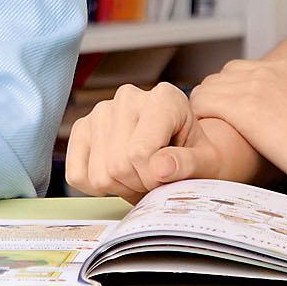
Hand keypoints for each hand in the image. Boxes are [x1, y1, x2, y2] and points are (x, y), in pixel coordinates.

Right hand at [65, 83, 264, 201]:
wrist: (184, 151)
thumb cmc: (198, 156)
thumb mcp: (208, 162)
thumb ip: (188, 163)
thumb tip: (159, 166)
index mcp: (164, 98)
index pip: (140, 152)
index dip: (154, 179)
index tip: (169, 178)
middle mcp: (128, 97)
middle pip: (119, 166)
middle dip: (140, 185)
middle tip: (157, 180)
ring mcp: (100, 111)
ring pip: (99, 175)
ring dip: (122, 188)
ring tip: (141, 176)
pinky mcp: (81, 129)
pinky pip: (78, 174)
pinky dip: (98, 188)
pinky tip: (119, 176)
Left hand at [188, 57, 286, 194]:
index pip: (247, 71)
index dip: (239, 94)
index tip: (239, 116)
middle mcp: (269, 72)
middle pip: (224, 76)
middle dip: (219, 99)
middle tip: (220, 128)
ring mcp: (254, 87)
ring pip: (209, 87)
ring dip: (206, 109)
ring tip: (209, 136)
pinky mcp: (242, 107)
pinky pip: (203, 102)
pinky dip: (200, 118)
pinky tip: (203, 139)